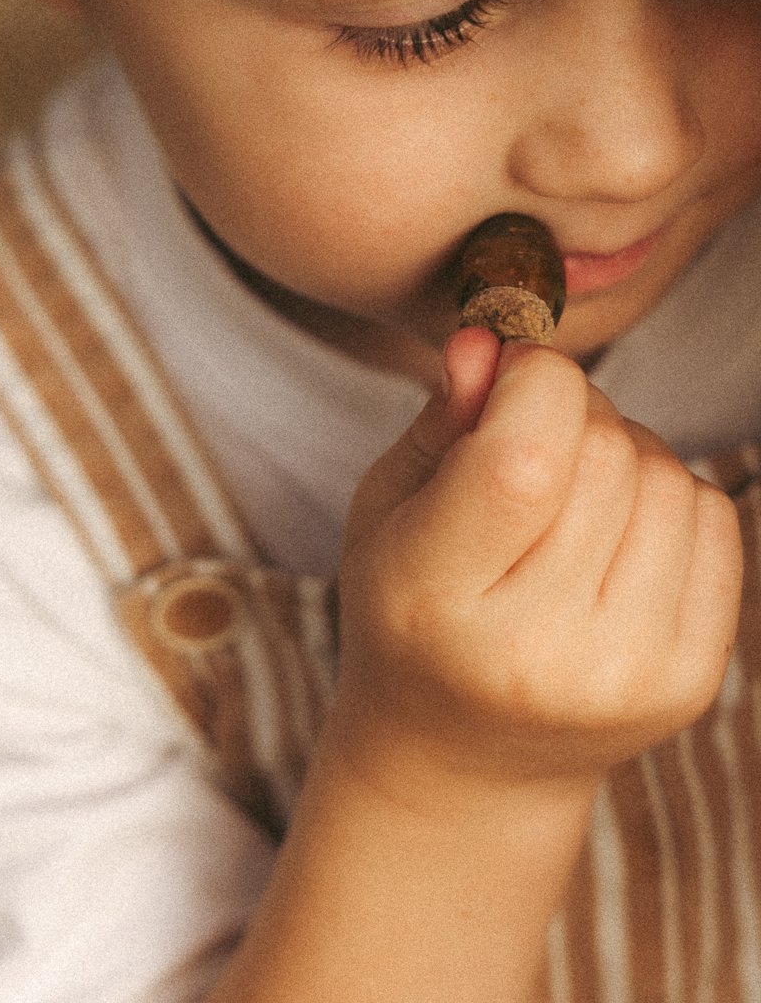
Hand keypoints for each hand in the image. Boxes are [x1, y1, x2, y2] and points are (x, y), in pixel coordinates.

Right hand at [337, 327, 741, 793]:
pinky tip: (616, 538)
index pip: (525, 459)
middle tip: (532, 447)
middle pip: (605, 453)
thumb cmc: (412, 616)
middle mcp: (536, 652)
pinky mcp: (689, 681)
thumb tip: (492, 341)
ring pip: (666, 475)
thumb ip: (443, 420)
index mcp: (436, 601)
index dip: (532, 383)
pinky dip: (668, 500)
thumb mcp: (388, 511)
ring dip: (623, 455)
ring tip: (571, 503)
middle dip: (573, 414)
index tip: (510, 378)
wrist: (464, 761)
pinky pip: (712, 518)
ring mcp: (624, 674)